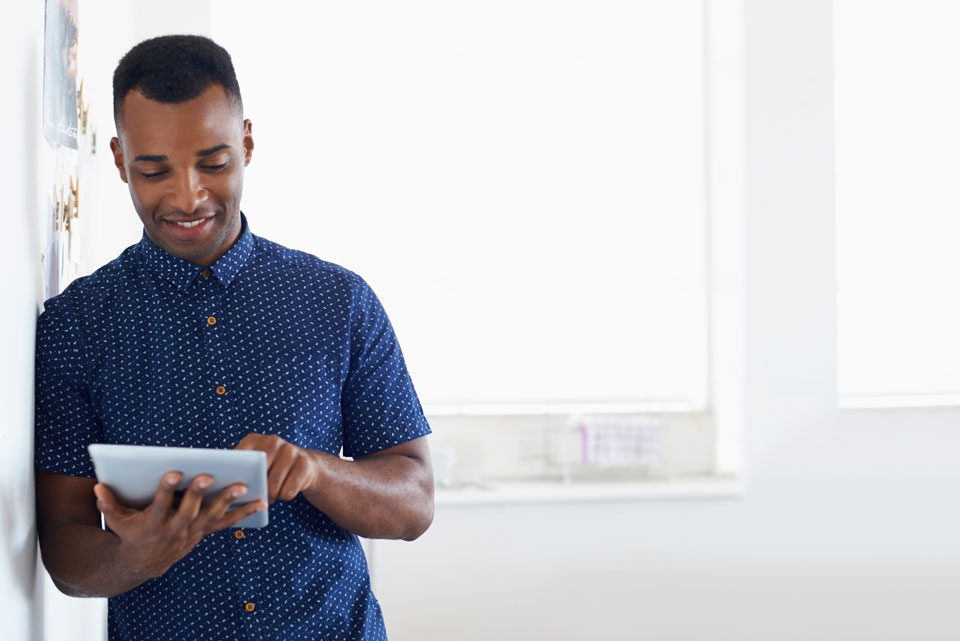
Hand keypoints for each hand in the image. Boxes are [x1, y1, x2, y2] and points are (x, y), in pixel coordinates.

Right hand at [93, 472, 266, 578]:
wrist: (143, 562)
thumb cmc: (130, 533)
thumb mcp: (116, 520)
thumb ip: (108, 503)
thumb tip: (97, 486)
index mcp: (153, 523)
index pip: (160, 504)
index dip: (165, 489)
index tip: (173, 472)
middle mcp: (175, 529)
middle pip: (189, 510)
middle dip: (199, 493)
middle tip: (209, 475)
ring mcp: (192, 532)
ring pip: (212, 516)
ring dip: (228, 501)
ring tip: (244, 485)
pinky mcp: (204, 532)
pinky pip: (227, 522)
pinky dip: (244, 513)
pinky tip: (262, 502)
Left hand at [234, 434, 319, 502]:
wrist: (305, 464)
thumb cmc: (271, 467)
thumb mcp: (253, 463)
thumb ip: (237, 468)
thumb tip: (218, 485)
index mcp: (253, 440)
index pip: (238, 461)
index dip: (236, 478)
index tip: (234, 489)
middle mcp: (272, 441)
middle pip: (256, 476)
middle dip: (256, 491)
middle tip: (256, 495)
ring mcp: (290, 450)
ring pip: (273, 488)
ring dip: (271, 496)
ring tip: (271, 493)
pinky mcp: (304, 464)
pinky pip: (288, 492)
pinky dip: (285, 496)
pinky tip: (285, 489)